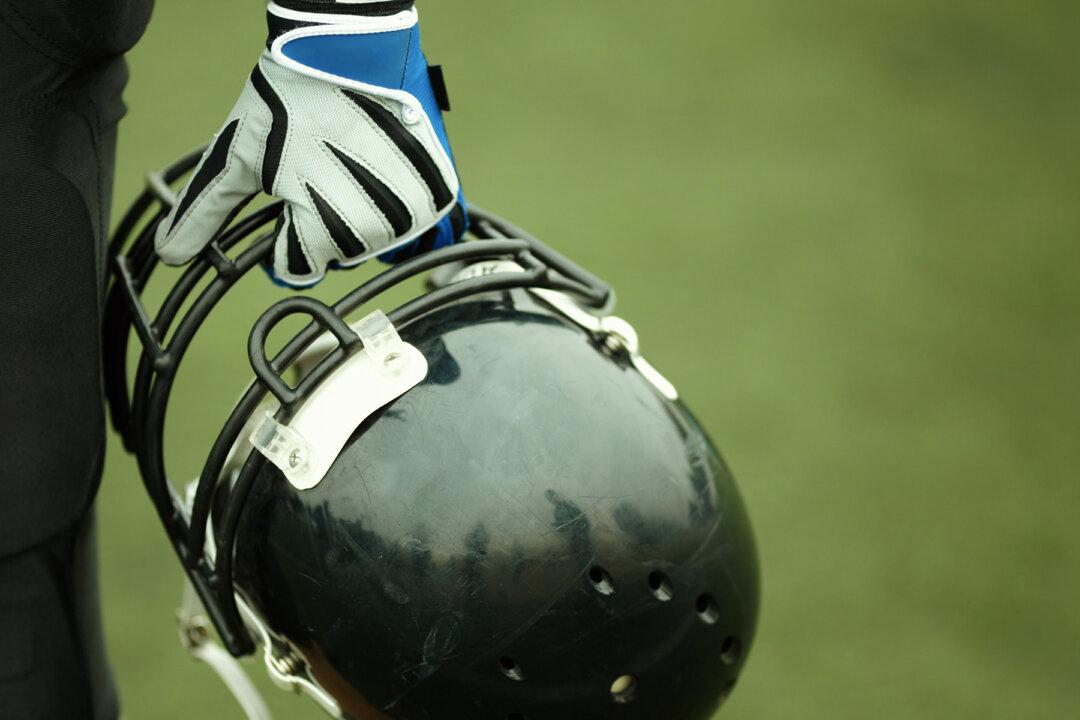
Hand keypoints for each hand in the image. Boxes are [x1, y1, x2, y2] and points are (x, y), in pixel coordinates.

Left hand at [156, 4, 465, 286]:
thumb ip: (205, 210)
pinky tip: (383, 172)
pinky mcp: (439, 191)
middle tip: (321, 167)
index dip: (287, 232)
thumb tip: (170, 254)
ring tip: (351, 162)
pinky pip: (419, 226)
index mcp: (324, 228)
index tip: (291, 192)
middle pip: (339, 253)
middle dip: (326, 220)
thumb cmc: (290, 95)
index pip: (299, 266)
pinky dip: (400, 206)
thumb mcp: (239, 153)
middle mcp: (375, 229)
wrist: (352, 45)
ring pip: (377, 241)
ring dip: (363, 212)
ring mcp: (413, 211)